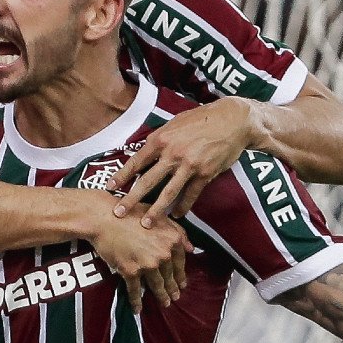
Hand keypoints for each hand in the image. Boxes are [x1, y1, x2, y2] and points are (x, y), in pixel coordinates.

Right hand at [89, 201, 190, 313]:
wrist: (104, 218)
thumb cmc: (129, 213)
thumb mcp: (158, 216)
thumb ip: (178, 231)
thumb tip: (191, 248)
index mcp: (172, 239)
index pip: (180, 262)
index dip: (181, 274)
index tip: (182, 283)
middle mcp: (163, 253)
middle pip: (170, 276)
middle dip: (172, 288)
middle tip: (175, 297)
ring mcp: (147, 264)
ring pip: (156, 285)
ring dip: (161, 296)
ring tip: (165, 303)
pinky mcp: (131, 271)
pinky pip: (135, 290)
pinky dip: (136, 301)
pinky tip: (138, 309)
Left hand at [110, 98, 255, 223]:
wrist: (233, 120)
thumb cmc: (201, 119)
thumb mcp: (175, 123)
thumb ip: (159, 139)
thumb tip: (142, 152)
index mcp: (161, 139)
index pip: (136, 162)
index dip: (121, 176)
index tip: (109, 188)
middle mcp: (172, 153)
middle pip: (147, 181)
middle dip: (130, 199)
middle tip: (118, 213)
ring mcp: (189, 165)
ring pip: (168, 193)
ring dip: (155, 211)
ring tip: (146, 223)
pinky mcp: (205, 173)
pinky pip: (190, 195)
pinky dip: (183, 207)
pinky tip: (176, 215)